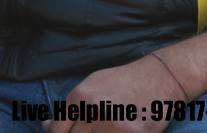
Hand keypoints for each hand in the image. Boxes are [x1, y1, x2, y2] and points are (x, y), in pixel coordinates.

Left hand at [43, 55, 182, 132]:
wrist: (160, 78)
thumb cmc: (123, 82)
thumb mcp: (92, 85)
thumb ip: (70, 107)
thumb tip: (47, 125)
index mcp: (80, 96)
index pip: (58, 130)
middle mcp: (93, 109)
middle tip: (93, 129)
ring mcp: (112, 124)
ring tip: (108, 127)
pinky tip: (120, 131)